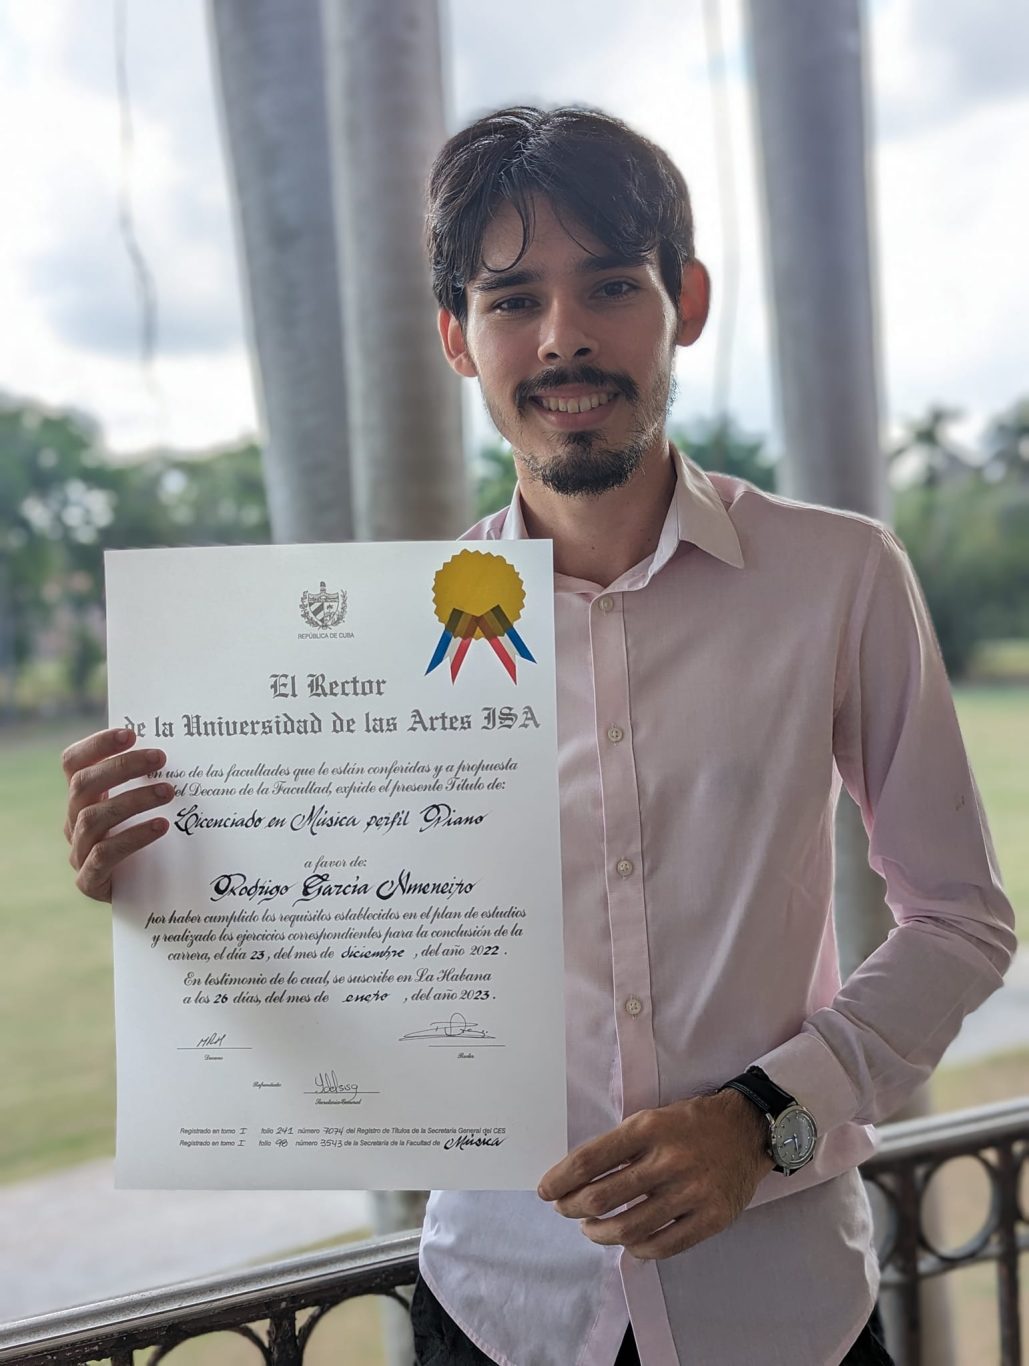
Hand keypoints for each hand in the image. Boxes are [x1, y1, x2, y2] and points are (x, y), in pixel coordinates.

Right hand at [62, 728, 174, 901]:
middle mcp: (73, 821)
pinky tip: (161, 827)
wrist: (144, 895)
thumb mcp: (144, 807)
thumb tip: (181, 744)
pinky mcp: (89, 881)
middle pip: (83, 784)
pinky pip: (104, 855)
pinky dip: (133, 837)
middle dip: (122, 767)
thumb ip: (147, 780)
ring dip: (133, 800)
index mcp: (82, 798)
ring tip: (168, 792)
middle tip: (161, 757)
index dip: (96, 745)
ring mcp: (78, 852)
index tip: (130, 733)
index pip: (73, 763)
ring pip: (93, 818)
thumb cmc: (150, 841)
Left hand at [537, 1090, 773, 1260]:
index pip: (590, 1159)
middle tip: (565, 1209)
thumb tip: (579, 1177)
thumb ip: (621, 1145)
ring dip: (599, 1232)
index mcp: (648, 1128)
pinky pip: (663, 1246)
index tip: (546, 1191)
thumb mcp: (653, 1118)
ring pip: (629, 1227)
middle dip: (573, 1207)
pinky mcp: (711, 1219)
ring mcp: (691, 1192)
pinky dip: (637, 1248)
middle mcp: (668, 1160)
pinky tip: (628, 1242)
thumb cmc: (692, 1123)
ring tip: (590, 1229)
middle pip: (603, 1197)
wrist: (748, 1130)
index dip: (560, 1179)